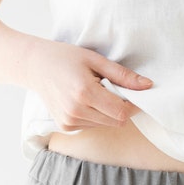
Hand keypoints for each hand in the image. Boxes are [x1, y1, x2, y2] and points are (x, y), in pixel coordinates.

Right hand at [26, 40, 152, 131]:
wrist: (35, 66)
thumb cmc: (65, 57)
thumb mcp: (95, 60)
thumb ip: (123, 75)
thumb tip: (148, 86)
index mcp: (85, 93)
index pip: (122, 112)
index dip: (133, 105)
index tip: (134, 93)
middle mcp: (76, 111)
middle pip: (116, 121)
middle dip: (121, 108)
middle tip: (112, 89)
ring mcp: (69, 122)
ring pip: (106, 125)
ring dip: (108, 112)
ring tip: (95, 92)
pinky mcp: (66, 127)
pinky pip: (93, 126)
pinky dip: (96, 116)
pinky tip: (85, 101)